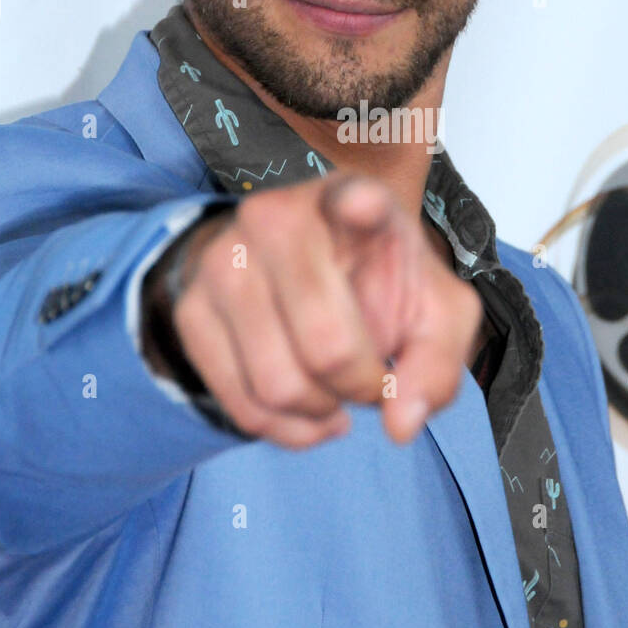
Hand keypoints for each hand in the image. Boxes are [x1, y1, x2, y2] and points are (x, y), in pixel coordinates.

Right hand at [142, 171, 482, 448]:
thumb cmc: (377, 282)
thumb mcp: (433, 310)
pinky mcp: (191, 308)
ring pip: (277, 386)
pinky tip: (311, 411)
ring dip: (321, 412)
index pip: (354, 197)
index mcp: (350, 200)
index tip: (366, 206)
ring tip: (338, 393)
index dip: (362, 205)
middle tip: (371, 383)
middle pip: (326, 345)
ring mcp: (224, 261)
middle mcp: (278, 219)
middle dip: (362, 388)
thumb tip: (400, 425)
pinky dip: (287, 430)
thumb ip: (436, 361)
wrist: (296, 268)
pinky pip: (241, 403)